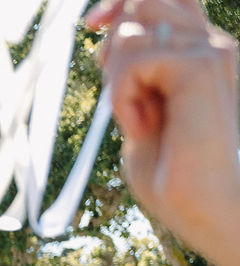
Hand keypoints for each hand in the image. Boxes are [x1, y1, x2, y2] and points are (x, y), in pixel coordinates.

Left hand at [93, 0, 239, 265]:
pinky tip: (142, 127)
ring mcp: (212, 51)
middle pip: (145, 0)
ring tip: (136, 116)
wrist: (203, 207)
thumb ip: (129, 71)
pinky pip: (134, 60)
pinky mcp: (202, 67)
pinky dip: (122, 98)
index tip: (92, 24)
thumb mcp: (139, 109)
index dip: (122, 0)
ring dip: (117, 76)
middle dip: (113, 40)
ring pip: (135, 27)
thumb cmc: (171, 174)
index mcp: (199, 50)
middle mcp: (212, 42)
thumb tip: (107, 35)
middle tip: (121, 95)